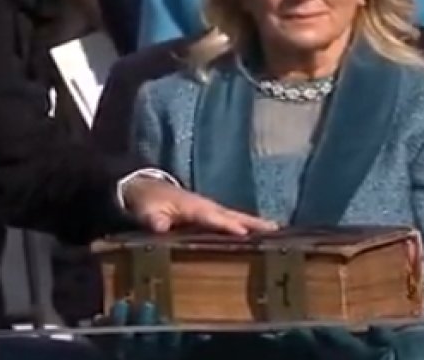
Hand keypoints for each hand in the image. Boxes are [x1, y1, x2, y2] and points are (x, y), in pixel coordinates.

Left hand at [122, 178, 277, 235]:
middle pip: (233, 216)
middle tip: (276, 231)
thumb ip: (154, 220)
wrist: (146, 188)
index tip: (244, 234)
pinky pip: (232, 220)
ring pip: (237, 217)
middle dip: (253, 223)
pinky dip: (248, 225)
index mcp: (193, 207)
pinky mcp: (212, 214)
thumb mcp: (146, 211)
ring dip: (256, 224)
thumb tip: (160, 228)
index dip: (227, 226)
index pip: (212, 218)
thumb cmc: (147, 202)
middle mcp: (206, 206)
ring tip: (278, 233)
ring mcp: (211, 210)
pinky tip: (261, 235)